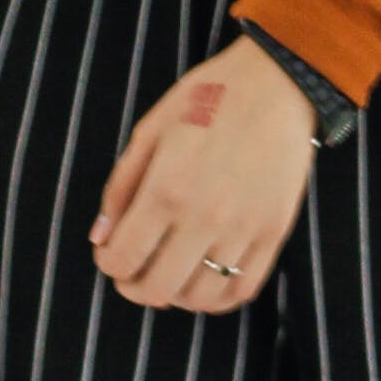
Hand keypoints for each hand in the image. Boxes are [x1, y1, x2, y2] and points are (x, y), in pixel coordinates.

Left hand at [90, 37, 320, 311]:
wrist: (279, 83)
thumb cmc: (210, 97)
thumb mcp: (151, 128)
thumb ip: (121, 186)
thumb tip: (101, 237)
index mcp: (166, 189)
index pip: (122, 259)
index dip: (108, 264)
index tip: (110, 253)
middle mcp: (204, 217)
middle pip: (157, 289)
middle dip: (134, 287)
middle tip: (133, 272)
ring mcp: (243, 229)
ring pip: (200, 297)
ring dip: (176, 294)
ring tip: (169, 274)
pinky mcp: (273, 233)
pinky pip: (242, 289)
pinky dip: (216, 297)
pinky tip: (204, 279)